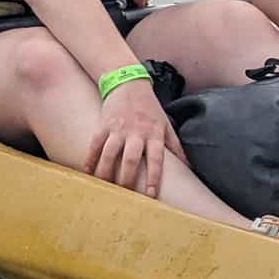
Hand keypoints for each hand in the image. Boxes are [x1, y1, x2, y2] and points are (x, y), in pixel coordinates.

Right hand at [84, 79, 185, 200]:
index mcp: (153, 133)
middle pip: (130, 159)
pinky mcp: (103, 124)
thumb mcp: (165, 125)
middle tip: (124, 194)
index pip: (156, 159)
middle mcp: (136, 132)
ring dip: (106, 172)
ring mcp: (117, 128)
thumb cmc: (150, 108)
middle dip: (127, 179)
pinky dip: (90, 158)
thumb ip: (175, 146)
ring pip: (110, 154)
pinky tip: (88, 172)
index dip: (154, 177)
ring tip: (105, 187)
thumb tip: (189, 167)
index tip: (151, 195)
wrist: (129, 83)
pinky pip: (95, 144)